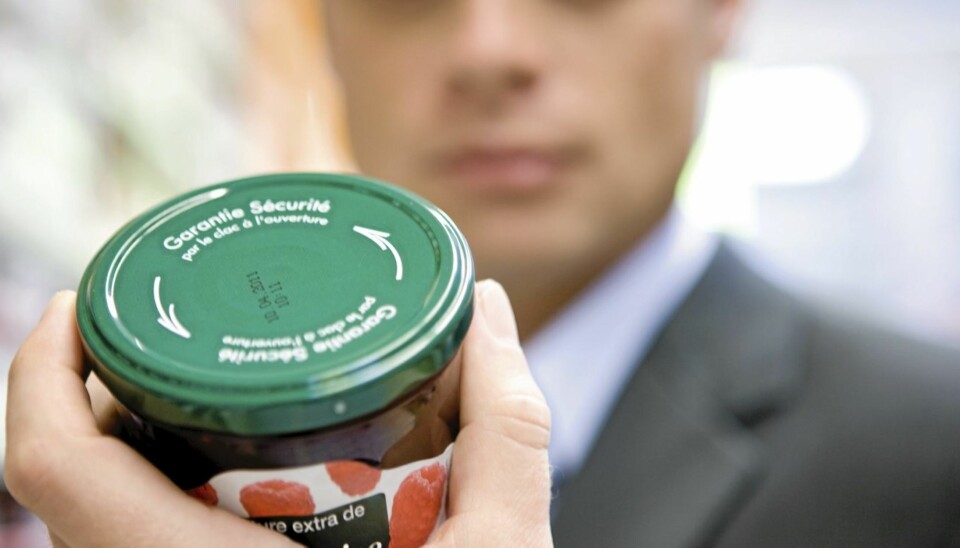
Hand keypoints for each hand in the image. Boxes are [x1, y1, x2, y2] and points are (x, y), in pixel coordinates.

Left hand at [5, 282, 552, 546]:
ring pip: (93, 514)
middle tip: (161, 319)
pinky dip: (149, 484)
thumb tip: (489, 314)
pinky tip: (216, 456)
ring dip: (121, 434)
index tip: (79, 304)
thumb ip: (503, 429)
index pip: (57, 470)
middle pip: (68, 478)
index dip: (41, 371)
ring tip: (186, 371)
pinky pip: (130, 539)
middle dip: (97, 384)